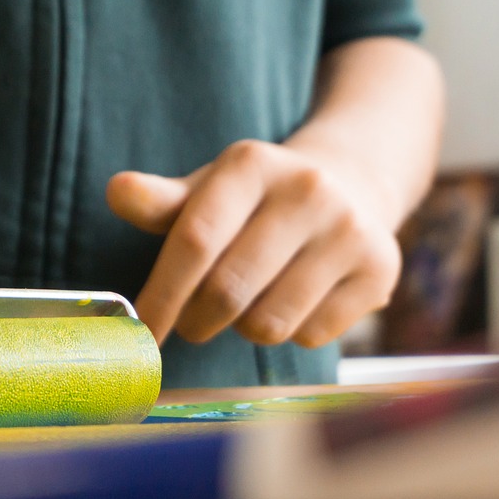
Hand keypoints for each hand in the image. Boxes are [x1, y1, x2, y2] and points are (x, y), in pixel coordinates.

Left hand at [106, 139, 401, 346]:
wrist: (350, 185)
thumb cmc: (256, 201)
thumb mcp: (208, 191)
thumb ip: (161, 202)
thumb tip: (117, 191)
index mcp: (251, 164)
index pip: (195, 240)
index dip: (162, 295)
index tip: (143, 332)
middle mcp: (307, 189)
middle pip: (227, 290)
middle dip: (197, 320)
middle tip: (192, 323)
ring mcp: (349, 230)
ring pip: (269, 322)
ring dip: (244, 328)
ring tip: (250, 300)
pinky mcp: (380, 269)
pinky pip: (312, 335)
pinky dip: (291, 331)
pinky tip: (296, 299)